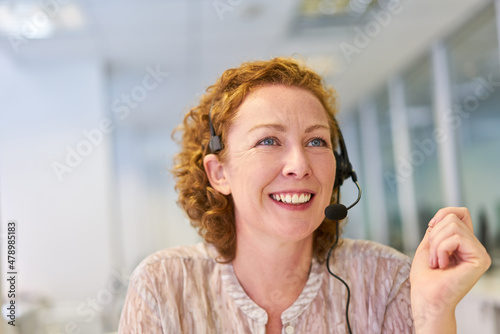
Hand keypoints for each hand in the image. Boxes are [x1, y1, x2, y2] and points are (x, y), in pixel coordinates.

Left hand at [410, 207, 490, 332]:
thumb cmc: (425, 278)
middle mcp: (475, 248)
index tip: (430, 228)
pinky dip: (441, 249)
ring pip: (453, 226)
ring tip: (436, 263)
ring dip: (436, 244)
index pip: (461, 213)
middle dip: (434, 235)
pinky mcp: (480, 259)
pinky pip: (456, 238)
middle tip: (433, 258)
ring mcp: (480, 253)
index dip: (443, 214)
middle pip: (453, 218)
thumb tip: (444, 216)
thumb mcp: (428, 246)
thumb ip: (437, 230)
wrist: (426, 298)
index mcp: (465, 244)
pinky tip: (442, 265)